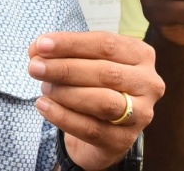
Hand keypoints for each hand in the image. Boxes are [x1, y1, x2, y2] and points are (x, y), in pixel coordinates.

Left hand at [28, 32, 164, 170]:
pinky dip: (63, 116)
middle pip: (105, 72)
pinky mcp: (123, 140)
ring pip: (102, 101)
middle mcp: (148, 83)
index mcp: (142, 55)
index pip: (105, 44)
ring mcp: (141, 114)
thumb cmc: (97, 84)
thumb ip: (67, 53)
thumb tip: (38, 48)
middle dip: (64, 68)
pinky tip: (43, 105)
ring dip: (66, 92)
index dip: (71, 43)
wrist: (105, 128)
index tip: (41, 44)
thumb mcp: (88, 61)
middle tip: (35, 67)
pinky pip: (90, 128)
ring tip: (43, 87)